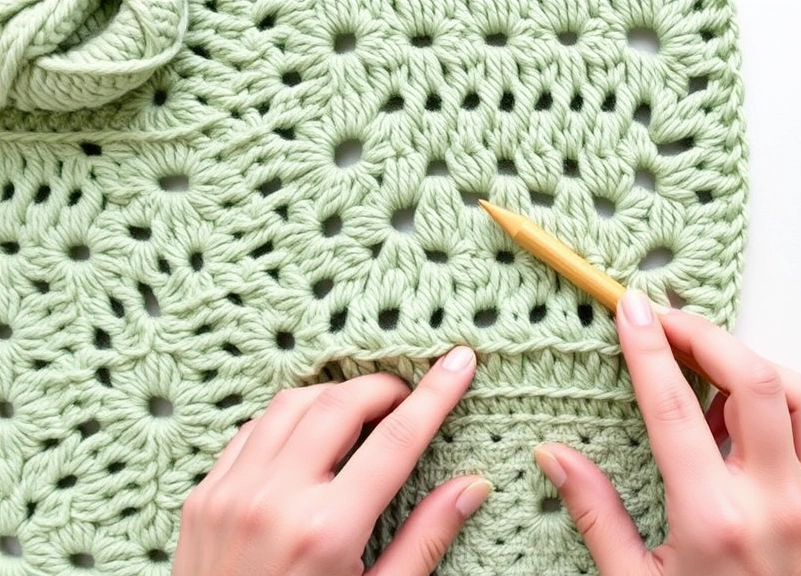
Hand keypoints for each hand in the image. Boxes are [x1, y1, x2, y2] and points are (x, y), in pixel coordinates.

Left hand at [172, 346, 489, 575]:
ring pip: (291, 404)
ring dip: (334, 395)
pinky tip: (310, 435)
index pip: (396, 439)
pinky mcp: (202, 496)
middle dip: (382, 387)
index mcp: (327, 531)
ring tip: (363, 411)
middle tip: (407, 396)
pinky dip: (287, 418)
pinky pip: (251, 429)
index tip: (459, 363)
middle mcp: (274, 501)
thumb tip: (472, 487)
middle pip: (340, 404)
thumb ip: (424, 539)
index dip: (435, 394)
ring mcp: (230, 494)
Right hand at [534, 290, 800, 575]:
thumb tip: (553, 454)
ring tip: (708, 373)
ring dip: (756, 365)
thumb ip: (596, 512)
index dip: (650, 349)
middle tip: (666, 321)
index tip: (631, 310)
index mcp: (714, 520)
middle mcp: (775, 501)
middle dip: (707, 335)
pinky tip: (740, 417)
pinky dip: (782, 398)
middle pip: (756, 380)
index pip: (675, 408)